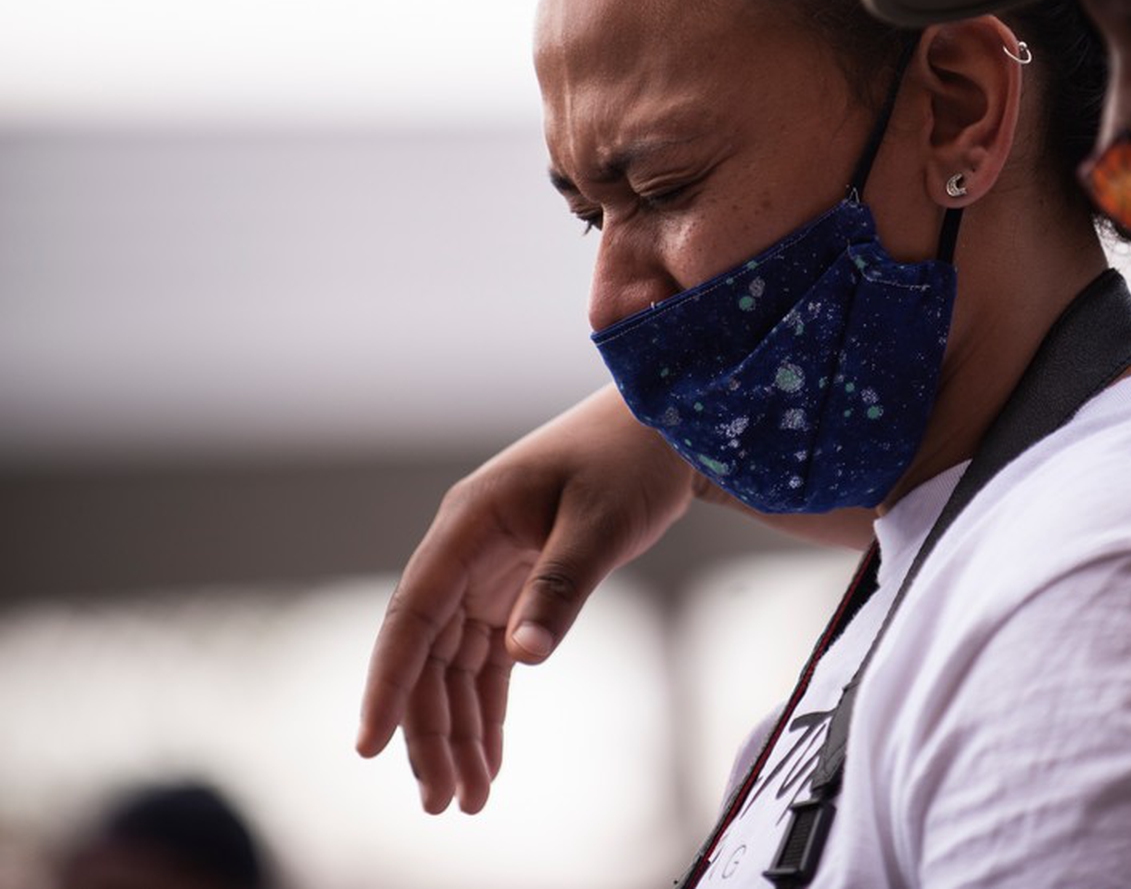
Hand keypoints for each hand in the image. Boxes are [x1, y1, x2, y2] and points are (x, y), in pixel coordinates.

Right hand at [355, 384, 693, 813]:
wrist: (663, 427)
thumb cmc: (630, 460)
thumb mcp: (602, 522)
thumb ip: (561, 586)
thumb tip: (521, 656)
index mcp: (469, 523)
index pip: (412, 614)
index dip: (388, 681)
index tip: (369, 743)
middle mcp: (465, 552)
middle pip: (428, 653)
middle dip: (430, 729)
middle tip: (444, 802)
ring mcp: (486, 571)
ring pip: (453, 664)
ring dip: (457, 729)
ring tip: (468, 798)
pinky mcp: (514, 588)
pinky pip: (487, 658)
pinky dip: (487, 707)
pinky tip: (489, 758)